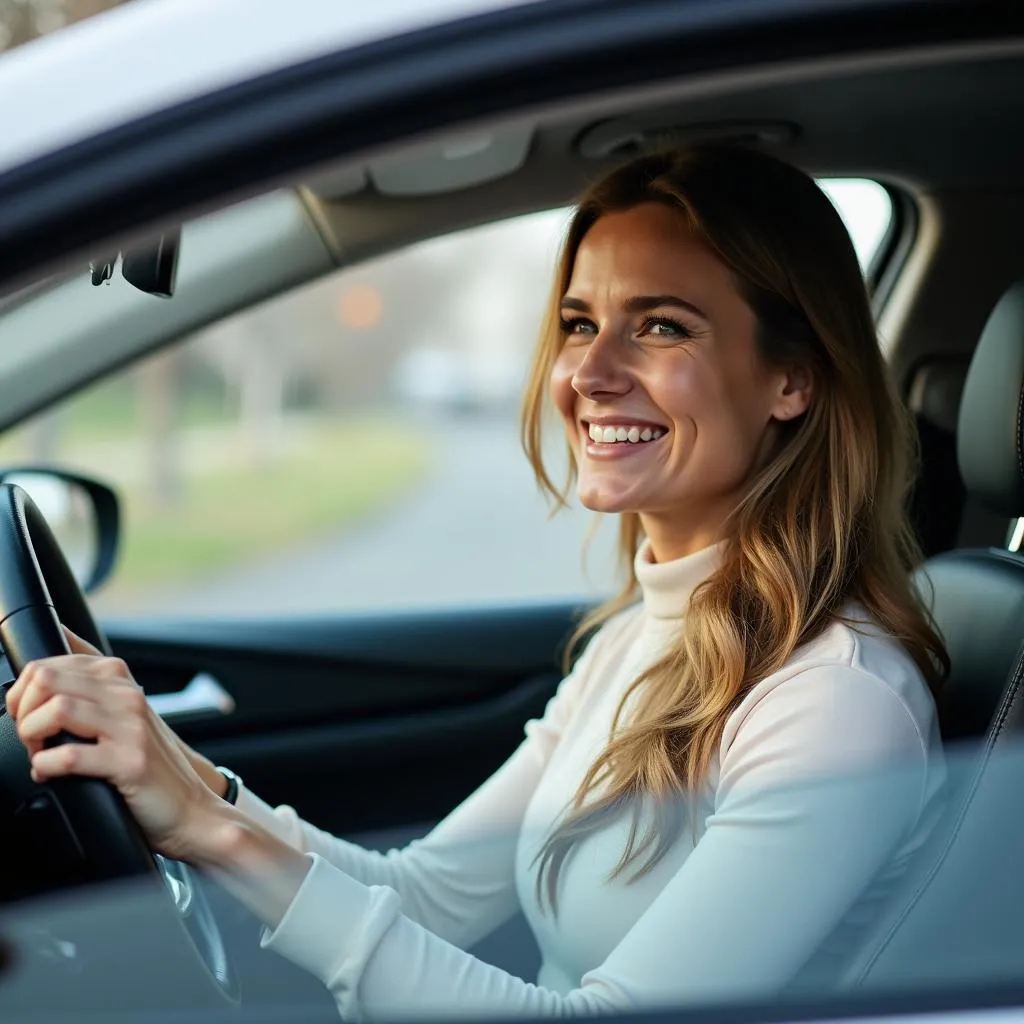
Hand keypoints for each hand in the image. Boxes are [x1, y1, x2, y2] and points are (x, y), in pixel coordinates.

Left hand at [5, 628, 227, 860]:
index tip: (24, 715)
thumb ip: (87, 687)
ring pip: (58, 709)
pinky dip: (45, 767)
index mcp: (118, 680)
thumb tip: (50, 657)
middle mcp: (126, 696)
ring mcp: (131, 728)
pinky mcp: (131, 762)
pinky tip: (49, 773)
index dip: (23, 692)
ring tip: (38, 753)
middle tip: (28, 735)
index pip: (49, 663)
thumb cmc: (145, 761)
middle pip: (48, 679)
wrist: (188, 804)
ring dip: (31, 735)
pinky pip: (69, 756)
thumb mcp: (118, 713)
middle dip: (22, 709)